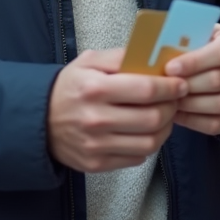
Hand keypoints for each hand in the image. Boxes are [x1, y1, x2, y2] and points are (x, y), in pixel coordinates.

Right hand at [48, 49, 187, 173]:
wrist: (39, 120)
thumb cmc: (70, 87)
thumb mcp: (89, 61)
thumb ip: (121, 56)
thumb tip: (155, 57)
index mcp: (95, 88)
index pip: (146, 89)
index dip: (170, 87)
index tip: (180, 84)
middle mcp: (96, 119)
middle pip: (152, 118)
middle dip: (172, 108)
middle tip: (175, 100)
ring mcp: (96, 145)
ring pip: (150, 142)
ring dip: (165, 128)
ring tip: (165, 116)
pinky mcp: (97, 163)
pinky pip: (137, 158)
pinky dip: (148, 145)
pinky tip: (145, 132)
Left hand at [164, 25, 219, 135]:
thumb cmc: (209, 46)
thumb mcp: (202, 34)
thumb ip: (188, 40)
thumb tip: (159, 52)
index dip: (195, 62)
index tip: (170, 68)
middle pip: (218, 81)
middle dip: (187, 86)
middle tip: (164, 88)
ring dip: (190, 105)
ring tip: (169, 101)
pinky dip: (195, 121)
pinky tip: (178, 115)